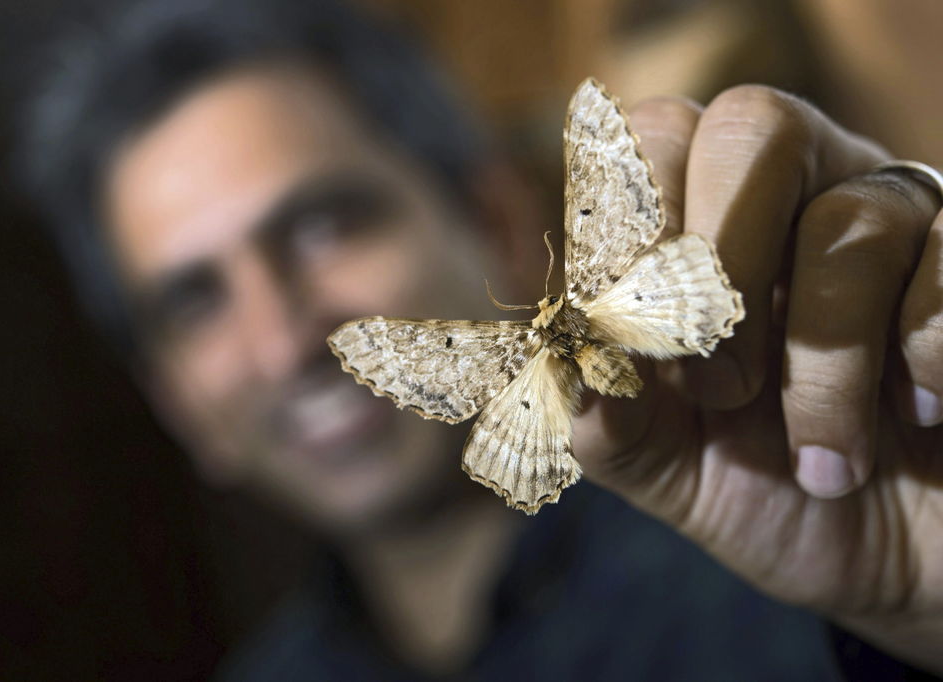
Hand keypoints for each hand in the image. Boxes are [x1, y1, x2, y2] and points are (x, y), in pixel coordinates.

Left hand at [573, 85, 942, 673]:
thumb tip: (567, 361)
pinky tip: (917, 416)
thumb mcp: (662, 464)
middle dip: (719, 260)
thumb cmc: (763, 488)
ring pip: (850, 218)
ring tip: (821, 458)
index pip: (649, 141)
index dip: (628, 226)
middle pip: (751, 126)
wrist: (887, 549)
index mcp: (696, 225)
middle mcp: (796, 193)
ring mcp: (896, 216)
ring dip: (820, 357)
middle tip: (719, 383)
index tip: (627, 330)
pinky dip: (921, 356)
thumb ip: (603, 417)